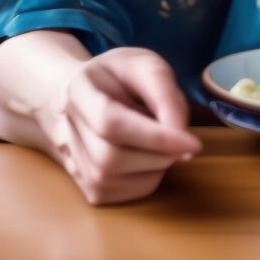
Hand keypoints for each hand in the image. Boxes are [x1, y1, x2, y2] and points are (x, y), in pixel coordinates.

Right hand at [46, 47, 202, 204]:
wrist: (85, 95)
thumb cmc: (120, 77)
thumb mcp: (146, 65)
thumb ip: (165, 95)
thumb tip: (181, 135)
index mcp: (78, 91)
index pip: (110, 123)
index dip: (154, 137)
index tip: (194, 143)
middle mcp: (65, 129)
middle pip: (109, 158)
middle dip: (158, 153)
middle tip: (184, 140)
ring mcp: (71, 161)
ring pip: (111, 180)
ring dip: (155, 166)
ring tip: (165, 142)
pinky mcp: (85, 186)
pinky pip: (119, 194)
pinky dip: (148, 179)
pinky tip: (152, 156)